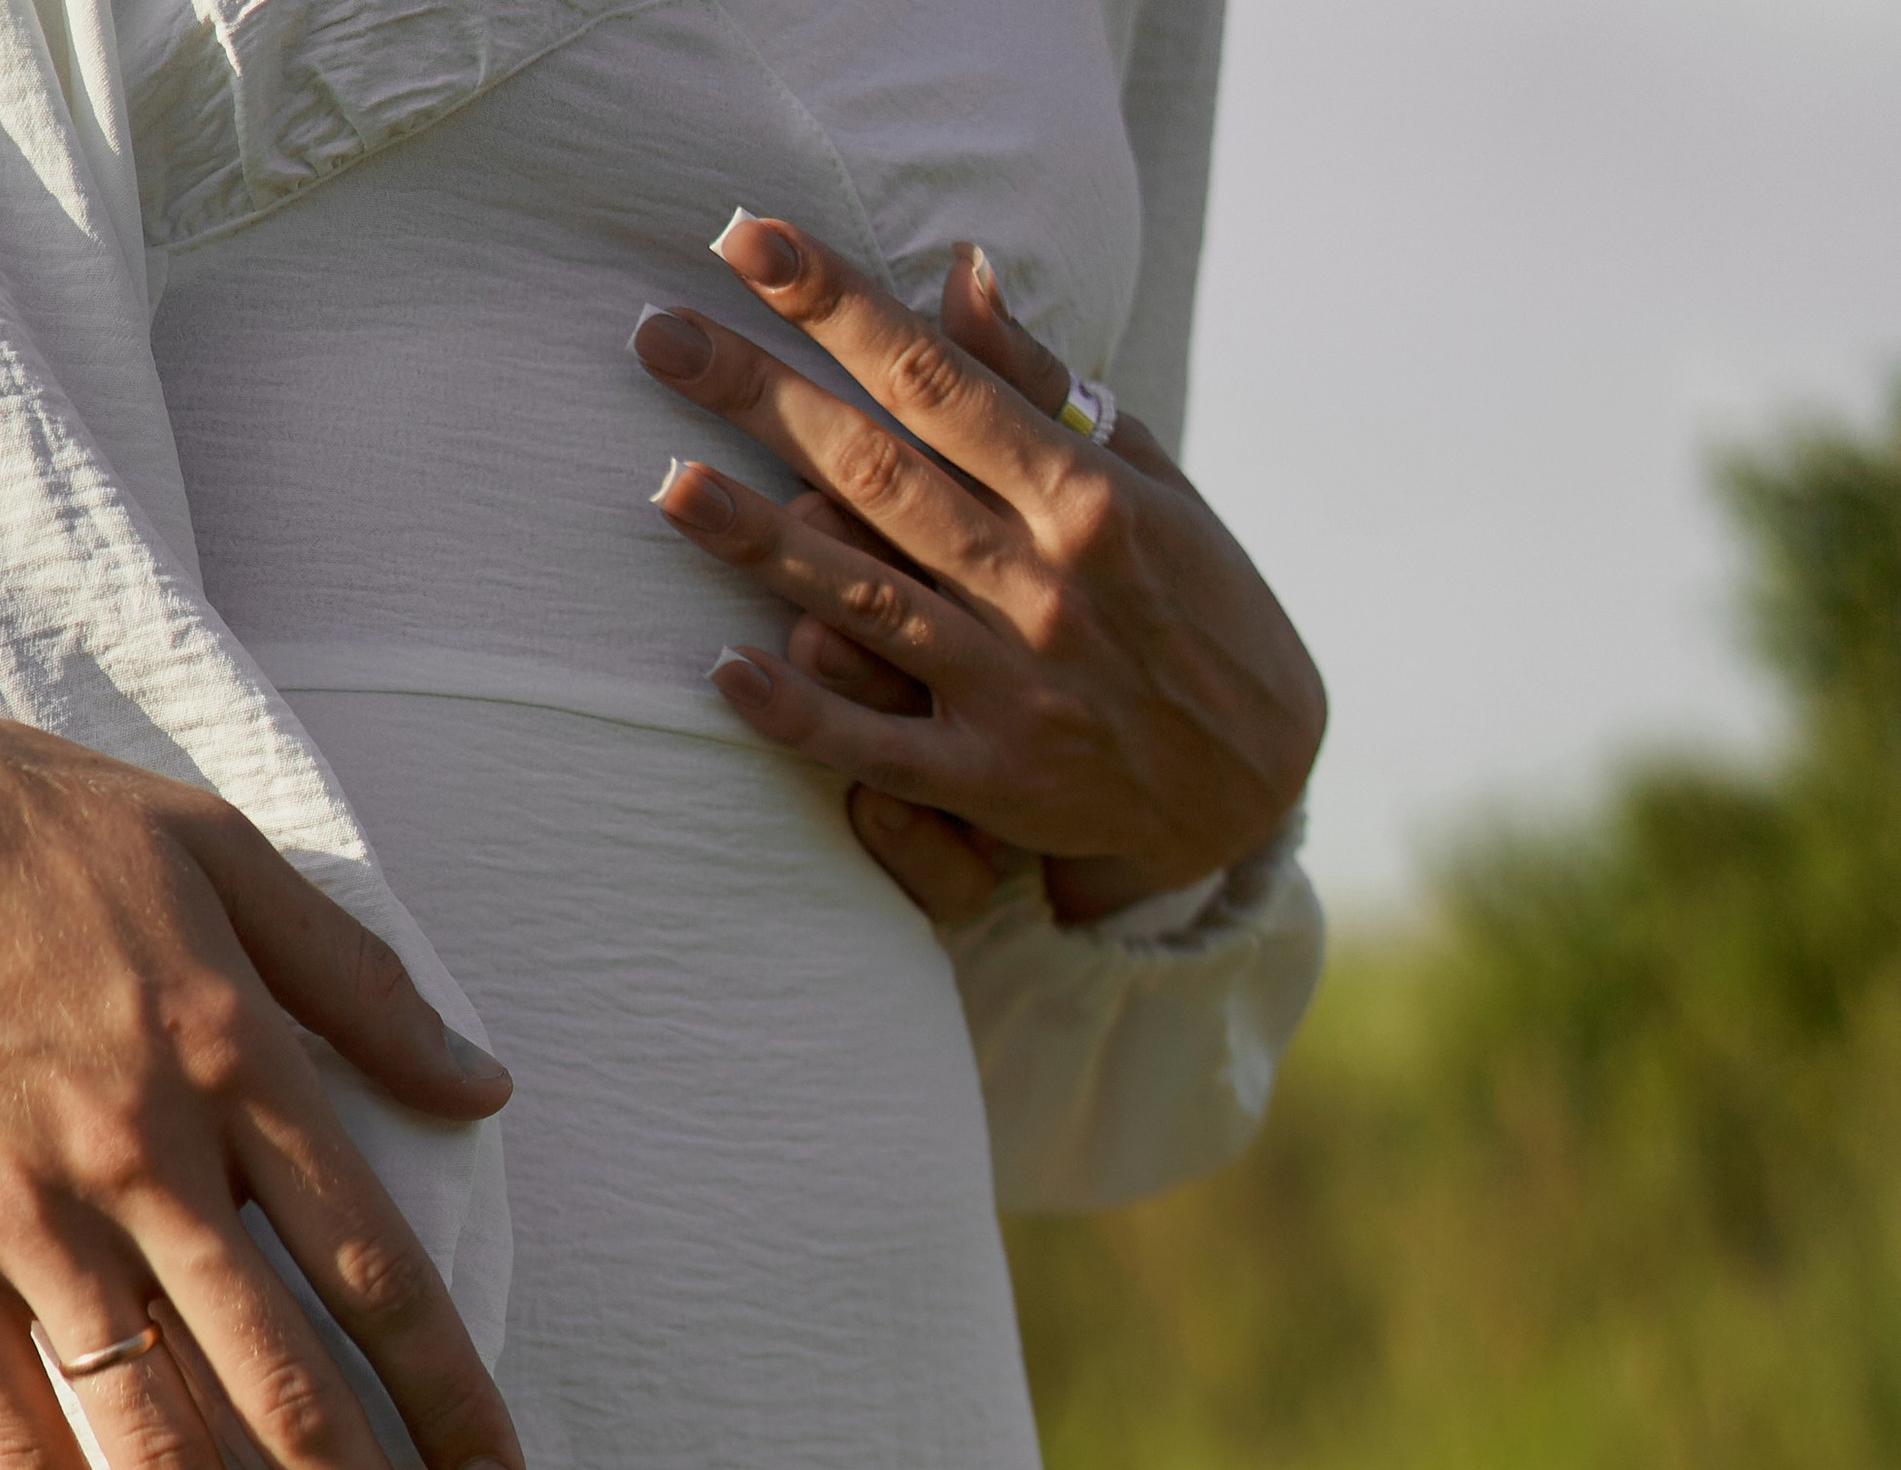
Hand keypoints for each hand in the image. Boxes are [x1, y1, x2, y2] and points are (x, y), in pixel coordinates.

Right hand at [0, 694, 529, 1469]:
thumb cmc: (10, 818)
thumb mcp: (215, 848)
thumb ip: (357, 978)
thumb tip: (487, 1085)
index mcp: (234, 1058)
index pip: (376, 1266)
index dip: (448, 1392)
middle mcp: (149, 1159)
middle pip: (286, 1387)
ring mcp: (31, 1217)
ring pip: (158, 1434)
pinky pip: (16, 1422)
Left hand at [632, 214, 1324, 928]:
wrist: (1252, 780)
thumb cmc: (1194, 606)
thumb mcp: (1149, 477)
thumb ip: (1043, 387)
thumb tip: (959, 275)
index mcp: (1083, 491)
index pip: (935, 377)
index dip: (836, 305)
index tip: (747, 242)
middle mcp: (1043, 581)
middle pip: (878, 471)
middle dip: (763, 396)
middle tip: (662, 336)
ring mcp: (1013, 686)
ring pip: (868, 601)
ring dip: (762, 542)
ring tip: (669, 486)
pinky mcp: (993, 781)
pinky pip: (880, 749)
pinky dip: (806, 712)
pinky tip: (728, 671)